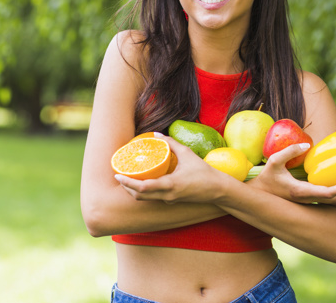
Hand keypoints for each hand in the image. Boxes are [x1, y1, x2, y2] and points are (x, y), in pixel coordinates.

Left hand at [114, 133, 234, 204]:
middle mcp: (167, 195)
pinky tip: (141, 181)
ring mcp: (169, 200)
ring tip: (126, 178)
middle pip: (139, 196)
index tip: (118, 175)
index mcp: (170, 185)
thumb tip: (157, 134)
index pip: (143, 188)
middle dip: (126, 187)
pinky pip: (152, 198)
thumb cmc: (204, 172)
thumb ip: (171, 143)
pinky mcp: (171, 201)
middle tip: (118, 175)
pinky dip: (143, 191)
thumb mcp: (187, 154)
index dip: (128, 182)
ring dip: (133, 190)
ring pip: (144, 199)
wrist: (218, 190)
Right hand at [251, 143, 335, 203]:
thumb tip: (308, 146)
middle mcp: (306, 200)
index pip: (328, 194)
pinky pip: (326, 199)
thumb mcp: (274, 161)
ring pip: (331, 202)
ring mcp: (306, 202)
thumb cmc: (265, 178)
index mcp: (301, 192)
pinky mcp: (305, 200)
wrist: (256, 195)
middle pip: (334, 200)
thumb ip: (290, 151)